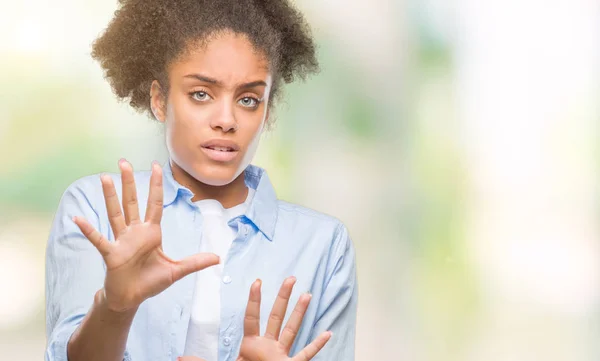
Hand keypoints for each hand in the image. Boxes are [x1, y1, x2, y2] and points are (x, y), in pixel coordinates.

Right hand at [73, 159, 219, 311]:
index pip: (154, 204)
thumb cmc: (150, 282)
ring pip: (115, 214)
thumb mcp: (176, 271)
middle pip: (131, 202)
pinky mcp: (111, 254)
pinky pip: (98, 239)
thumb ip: (195, 263)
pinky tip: (78, 218)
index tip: (156, 166)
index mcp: (151, 233)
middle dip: (129, 183)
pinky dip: (89, 230)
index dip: (156, 186)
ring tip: (105, 177)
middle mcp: (135, 232)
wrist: (131, 298)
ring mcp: (121, 241)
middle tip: (123, 161)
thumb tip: (217, 258)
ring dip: (110, 196)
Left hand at [237, 277, 331, 360]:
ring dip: (300, 313)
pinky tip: (327, 333)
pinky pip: (305, 355)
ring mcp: (280, 356)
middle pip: (276, 317)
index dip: (254, 300)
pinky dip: (316, 345)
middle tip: (290, 278)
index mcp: (250, 346)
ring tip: (307, 294)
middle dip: (283, 297)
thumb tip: (185, 357)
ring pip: (292, 330)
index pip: (252, 318)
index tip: (257, 282)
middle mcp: (268, 347)